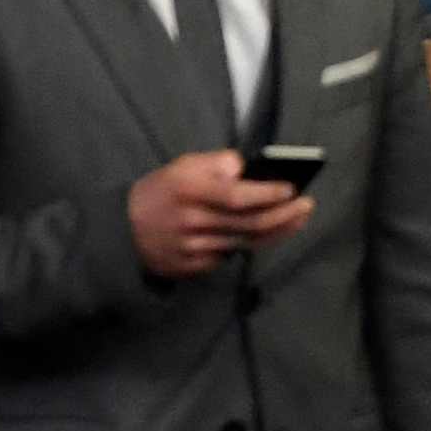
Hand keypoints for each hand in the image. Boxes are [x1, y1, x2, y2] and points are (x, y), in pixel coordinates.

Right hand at [124, 148, 307, 279]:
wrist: (122, 231)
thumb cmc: (159, 192)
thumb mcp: (180, 166)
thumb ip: (215, 163)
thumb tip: (246, 169)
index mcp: (189, 190)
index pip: (238, 196)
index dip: (269, 194)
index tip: (292, 189)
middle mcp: (193, 222)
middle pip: (250, 223)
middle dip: (285, 214)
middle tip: (307, 205)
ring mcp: (194, 249)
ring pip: (247, 242)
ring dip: (278, 231)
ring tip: (297, 218)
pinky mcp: (195, 267)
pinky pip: (231, 255)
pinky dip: (252, 244)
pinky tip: (267, 233)